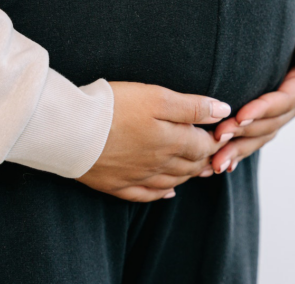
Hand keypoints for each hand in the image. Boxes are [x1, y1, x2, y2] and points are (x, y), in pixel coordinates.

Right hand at [77, 81, 232, 201]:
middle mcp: (159, 164)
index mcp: (172, 142)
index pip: (204, 146)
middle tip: (215, 154)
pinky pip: (146, 196)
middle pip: (191, 166)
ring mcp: (138, 177)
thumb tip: (224, 111)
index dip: (216, 140)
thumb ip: (192, 106)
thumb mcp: (157, 97)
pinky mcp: (116, 185)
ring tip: (199, 170)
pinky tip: (168, 192)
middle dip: (205, 159)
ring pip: (173, 181)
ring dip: (188, 175)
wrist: (70, 130)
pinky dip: (162, 194)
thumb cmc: (114, 107)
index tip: (222, 134)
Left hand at [210, 8, 294, 173]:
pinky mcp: (271, 117)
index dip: (263, 109)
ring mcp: (284, 112)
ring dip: (239, 150)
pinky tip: (221, 164)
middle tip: (217, 138)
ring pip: (262, 136)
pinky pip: (256, 137)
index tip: (240, 115)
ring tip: (215, 162)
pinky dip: (240, 151)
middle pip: (271, 124)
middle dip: (244, 133)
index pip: (285, 100)